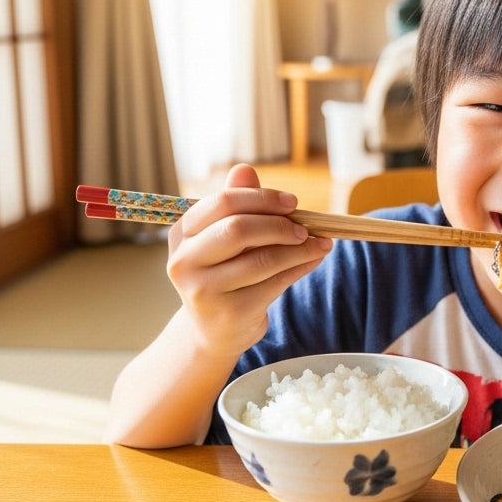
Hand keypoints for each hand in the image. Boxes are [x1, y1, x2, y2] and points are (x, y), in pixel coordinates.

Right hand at [165, 163, 331, 356]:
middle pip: (238, 228)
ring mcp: (204, 290)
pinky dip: (300, 267)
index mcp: (181, 234)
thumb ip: (235, 206)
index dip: (262, 199)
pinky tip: (314, 259)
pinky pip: (275, 283)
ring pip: (262, 258)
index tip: (293, 202)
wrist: (213, 332)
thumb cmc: (223, 276)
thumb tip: (245, 169)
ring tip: (320, 244)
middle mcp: (184, 262)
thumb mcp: (224, 240)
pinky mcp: (230, 313)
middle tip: (306, 227)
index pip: (223, 203)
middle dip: (279, 224)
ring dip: (299, 248)